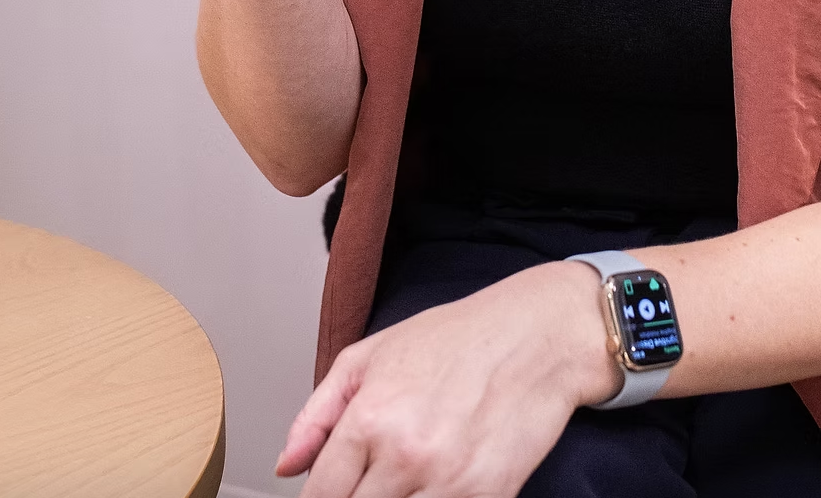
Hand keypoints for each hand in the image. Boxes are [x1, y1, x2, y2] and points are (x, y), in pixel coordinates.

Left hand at [277, 261, 616, 497]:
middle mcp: (405, 455)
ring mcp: (448, 482)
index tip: (328, 493)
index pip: (321, 495)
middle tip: (368, 481)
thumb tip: (286, 464)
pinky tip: (430, 486)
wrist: (534, 337)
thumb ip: (318, 413)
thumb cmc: (455, 339)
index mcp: (370, 416)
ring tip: (400, 482)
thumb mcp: (371, 355)